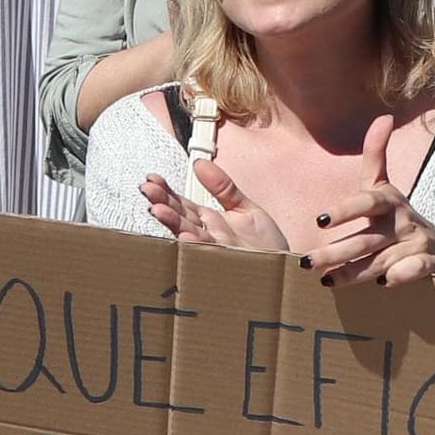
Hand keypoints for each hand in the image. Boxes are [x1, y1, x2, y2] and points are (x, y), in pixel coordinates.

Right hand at [141, 156, 293, 252]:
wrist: (288, 270)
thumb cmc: (266, 246)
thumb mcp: (245, 208)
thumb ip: (223, 187)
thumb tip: (199, 164)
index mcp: (210, 223)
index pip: (183, 204)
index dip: (167, 191)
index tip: (152, 179)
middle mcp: (209, 237)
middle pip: (181, 217)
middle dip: (163, 203)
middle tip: (146, 189)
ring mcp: (218, 251)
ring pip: (190, 235)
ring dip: (173, 223)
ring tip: (157, 209)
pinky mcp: (230, 263)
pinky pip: (209, 254)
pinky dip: (196, 246)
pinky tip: (185, 235)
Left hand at [305, 114, 434, 284]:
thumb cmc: (397, 217)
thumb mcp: (385, 187)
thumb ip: (376, 155)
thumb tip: (383, 117)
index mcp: (389, 201)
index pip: (367, 202)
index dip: (346, 210)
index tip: (320, 220)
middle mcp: (403, 220)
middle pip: (366, 239)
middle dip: (336, 253)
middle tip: (307, 262)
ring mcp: (416, 243)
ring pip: (382, 260)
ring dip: (355, 272)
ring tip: (326, 281)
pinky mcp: (428, 263)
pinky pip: (415, 271)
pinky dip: (401, 276)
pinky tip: (382, 285)